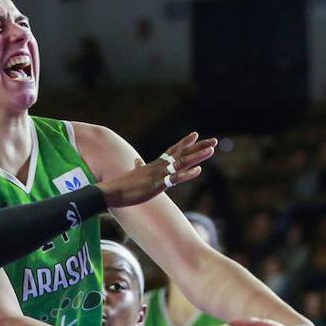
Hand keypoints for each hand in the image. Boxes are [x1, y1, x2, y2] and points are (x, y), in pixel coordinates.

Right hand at [97, 132, 216, 207]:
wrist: (111, 191)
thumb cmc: (121, 186)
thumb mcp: (133, 174)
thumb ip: (138, 167)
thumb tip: (136, 161)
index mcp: (155, 165)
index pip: (172, 150)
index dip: (184, 142)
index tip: (195, 135)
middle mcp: (159, 167)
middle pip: (182, 153)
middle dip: (198, 147)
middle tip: (213, 140)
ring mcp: (159, 175)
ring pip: (182, 162)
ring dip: (197, 156)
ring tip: (212, 149)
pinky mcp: (157, 185)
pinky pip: (175, 178)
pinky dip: (187, 174)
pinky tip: (199, 170)